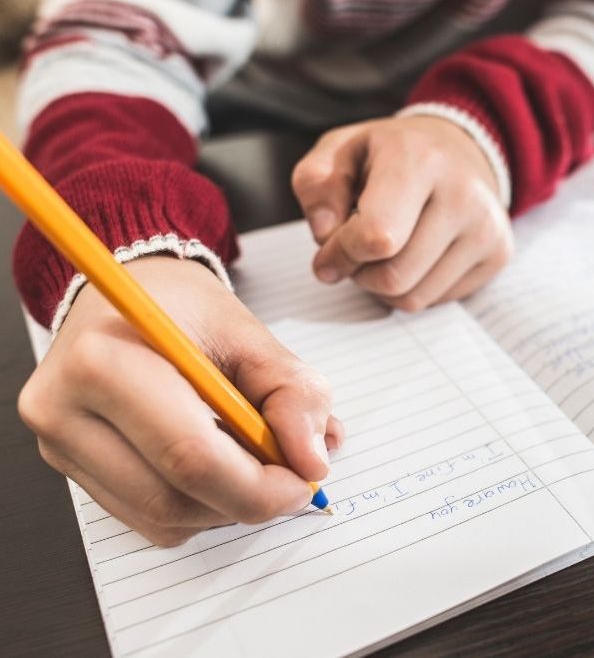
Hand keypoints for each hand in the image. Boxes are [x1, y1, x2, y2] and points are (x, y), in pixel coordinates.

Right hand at [18, 257, 343, 545]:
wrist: (129, 295)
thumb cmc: (185, 309)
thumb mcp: (251, 335)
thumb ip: (294, 394)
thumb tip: (312, 462)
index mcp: (103, 362)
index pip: (189, 456)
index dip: (258, 486)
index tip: (304, 481)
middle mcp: (64, 410)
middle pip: (173, 499)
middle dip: (248, 501)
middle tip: (291, 477)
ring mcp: (59, 446)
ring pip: (163, 521)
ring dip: (225, 506)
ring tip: (249, 457)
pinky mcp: (70, 468)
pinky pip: (149, 521)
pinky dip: (198, 506)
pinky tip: (214, 463)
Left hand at [292, 115, 512, 311]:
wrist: (459, 148)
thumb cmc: (391, 154)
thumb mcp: (340, 150)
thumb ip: (315, 185)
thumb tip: (324, 234)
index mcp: (419, 159)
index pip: (376, 236)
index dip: (341, 254)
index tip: (327, 252)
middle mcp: (462, 193)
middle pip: (394, 276)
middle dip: (359, 274)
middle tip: (353, 254)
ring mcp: (487, 227)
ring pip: (414, 298)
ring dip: (382, 287)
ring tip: (382, 253)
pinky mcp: (498, 254)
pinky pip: (437, 301)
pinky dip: (412, 288)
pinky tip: (412, 256)